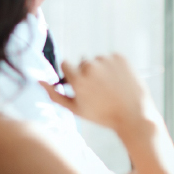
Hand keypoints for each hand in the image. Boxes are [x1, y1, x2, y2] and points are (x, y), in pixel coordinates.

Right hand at [43, 54, 159, 136]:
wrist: (134, 115)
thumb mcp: (75, 109)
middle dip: (87, 73)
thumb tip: (39, 81)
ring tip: (111, 87)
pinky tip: (119, 81)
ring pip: (98, 61)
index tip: (79, 81)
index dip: (72, 73)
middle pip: (83, 63)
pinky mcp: (120, 58)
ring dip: (101, 70)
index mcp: (78, 79)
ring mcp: (107, 60)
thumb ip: (54, 95)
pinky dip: (114, 67)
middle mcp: (91, 66)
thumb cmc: (102, 115)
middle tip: (99, 90)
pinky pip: (112, 59)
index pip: (65, 63)